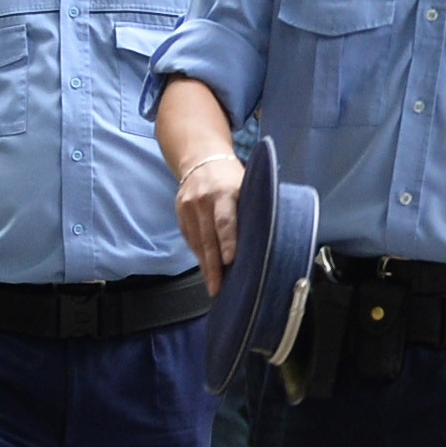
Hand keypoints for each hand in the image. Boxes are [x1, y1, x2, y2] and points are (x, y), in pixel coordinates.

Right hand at [172, 148, 242, 280]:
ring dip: (205, 266)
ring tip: (214, 285)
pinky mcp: (179, 213)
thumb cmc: (231, 177)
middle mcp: (203, 199)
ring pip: (197, 242)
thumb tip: (266, 238)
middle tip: (218, 287)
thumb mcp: (245, 185)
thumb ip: (250, 208)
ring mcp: (188, 207)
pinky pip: (189, 239)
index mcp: (224, 191)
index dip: (227, 241)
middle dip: (213, 266)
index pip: (225, 220)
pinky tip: (206, 269)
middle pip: (208, 238)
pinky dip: (198, 255)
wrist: (201, 159)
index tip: (230, 261)